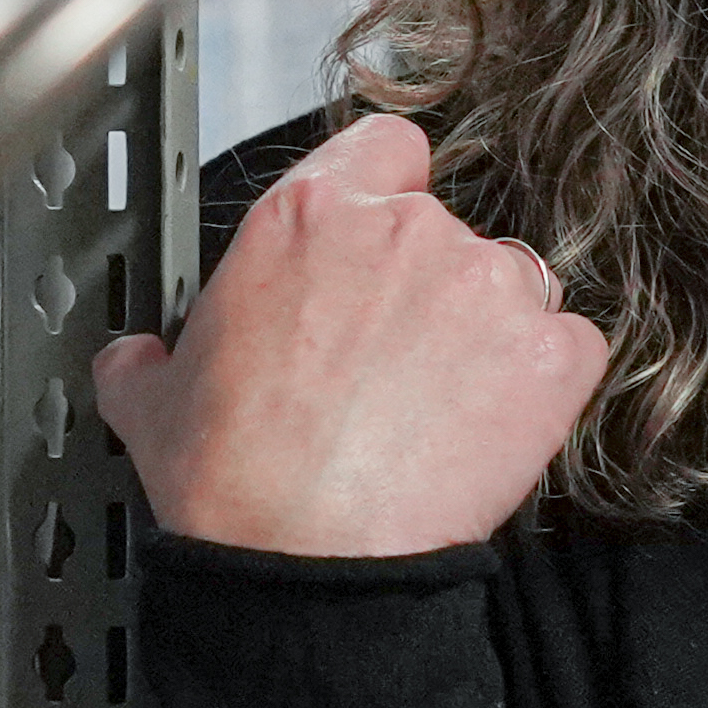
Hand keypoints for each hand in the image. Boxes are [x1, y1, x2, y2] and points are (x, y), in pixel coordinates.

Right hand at [95, 114, 614, 557]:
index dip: (390, 191)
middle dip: (429, 288)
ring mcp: (487, 286)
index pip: (386, 146)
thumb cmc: (232, 482)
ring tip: (444, 408)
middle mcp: (406, 231)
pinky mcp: (550, 355)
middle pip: (446, 228)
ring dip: (490, 332)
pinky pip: (572, 347)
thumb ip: (147, 358)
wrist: (304, 560)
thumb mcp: (149, 404)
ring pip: (514, 284)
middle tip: (395, 363)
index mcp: (308, 217)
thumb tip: (134, 362)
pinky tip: (499, 428)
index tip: (382, 239)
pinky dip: (548, 383)